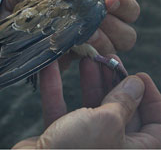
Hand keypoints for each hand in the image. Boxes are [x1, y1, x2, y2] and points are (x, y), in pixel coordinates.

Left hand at [0, 0, 139, 69]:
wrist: (6, 7)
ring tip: (81, 35)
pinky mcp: (68, 56)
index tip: (109, 1)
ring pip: (109, 50)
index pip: (128, 9)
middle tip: (94, 21)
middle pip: (125, 36)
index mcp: (96, 3)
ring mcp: (83, 43)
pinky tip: (68, 49)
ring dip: (99, 43)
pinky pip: (84, 63)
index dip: (125, 6)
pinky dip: (81, 57)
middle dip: (115, 29)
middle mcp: (95, 24)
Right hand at [13, 56, 160, 148]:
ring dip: (88, 81)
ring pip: (92, 106)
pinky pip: (62, 110)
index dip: (152, 98)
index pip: (156, 125)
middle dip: (114, 82)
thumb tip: (136, 84)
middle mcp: (111, 147)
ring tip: (87, 59)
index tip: (139, 76)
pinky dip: (55, 90)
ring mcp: (85, 142)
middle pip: (121, 109)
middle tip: (108, 60)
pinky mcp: (62, 137)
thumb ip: (123, 102)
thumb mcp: (107, 122)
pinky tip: (50, 69)